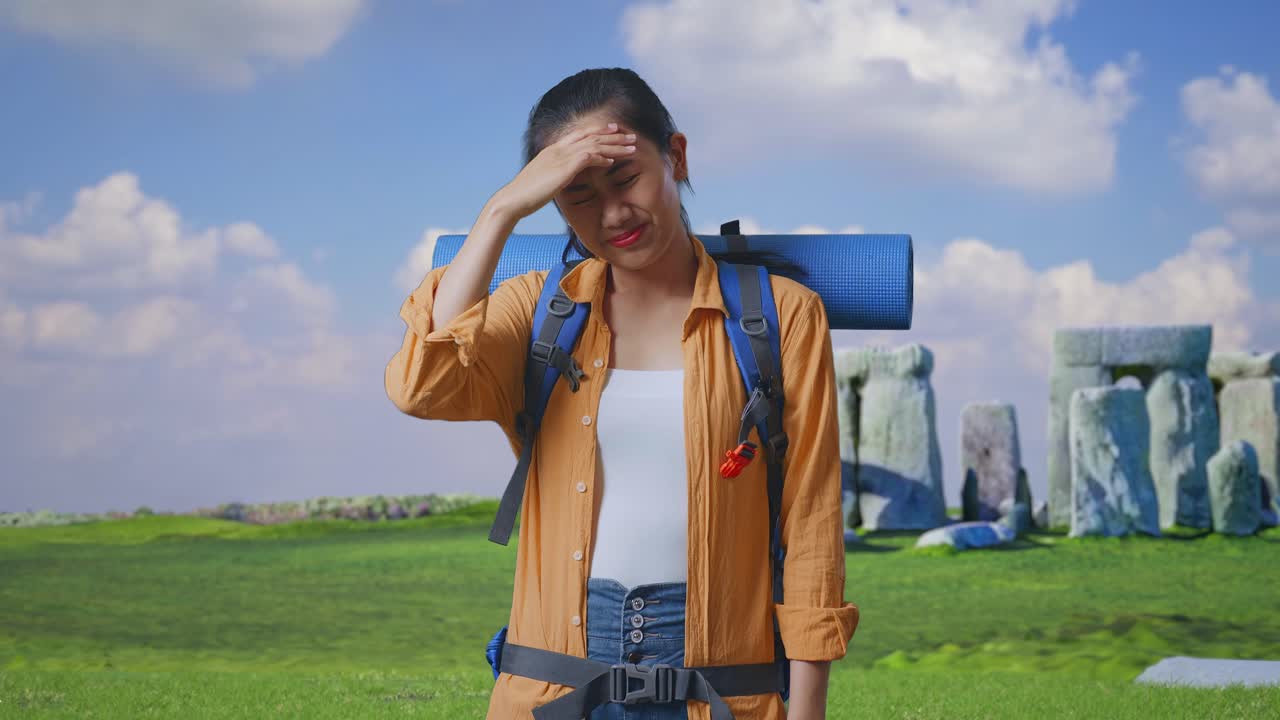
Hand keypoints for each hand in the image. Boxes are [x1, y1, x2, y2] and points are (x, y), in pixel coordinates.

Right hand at [495, 121, 636, 220]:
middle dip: (614, 135)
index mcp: (553, 149)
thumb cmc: (526, 194)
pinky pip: (588, 157)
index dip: (599, 130)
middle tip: (631, 135)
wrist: (513, 199)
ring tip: (632, 147)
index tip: (613, 129)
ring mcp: (561, 156)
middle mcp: (558, 149)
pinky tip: (613, 161)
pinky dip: (602, 157)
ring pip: (594, 145)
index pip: (580, 133)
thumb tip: (564, 176)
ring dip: (615, 145)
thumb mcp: (543, 179)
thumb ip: (556, 173)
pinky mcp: (564, 168)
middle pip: (591, 135)